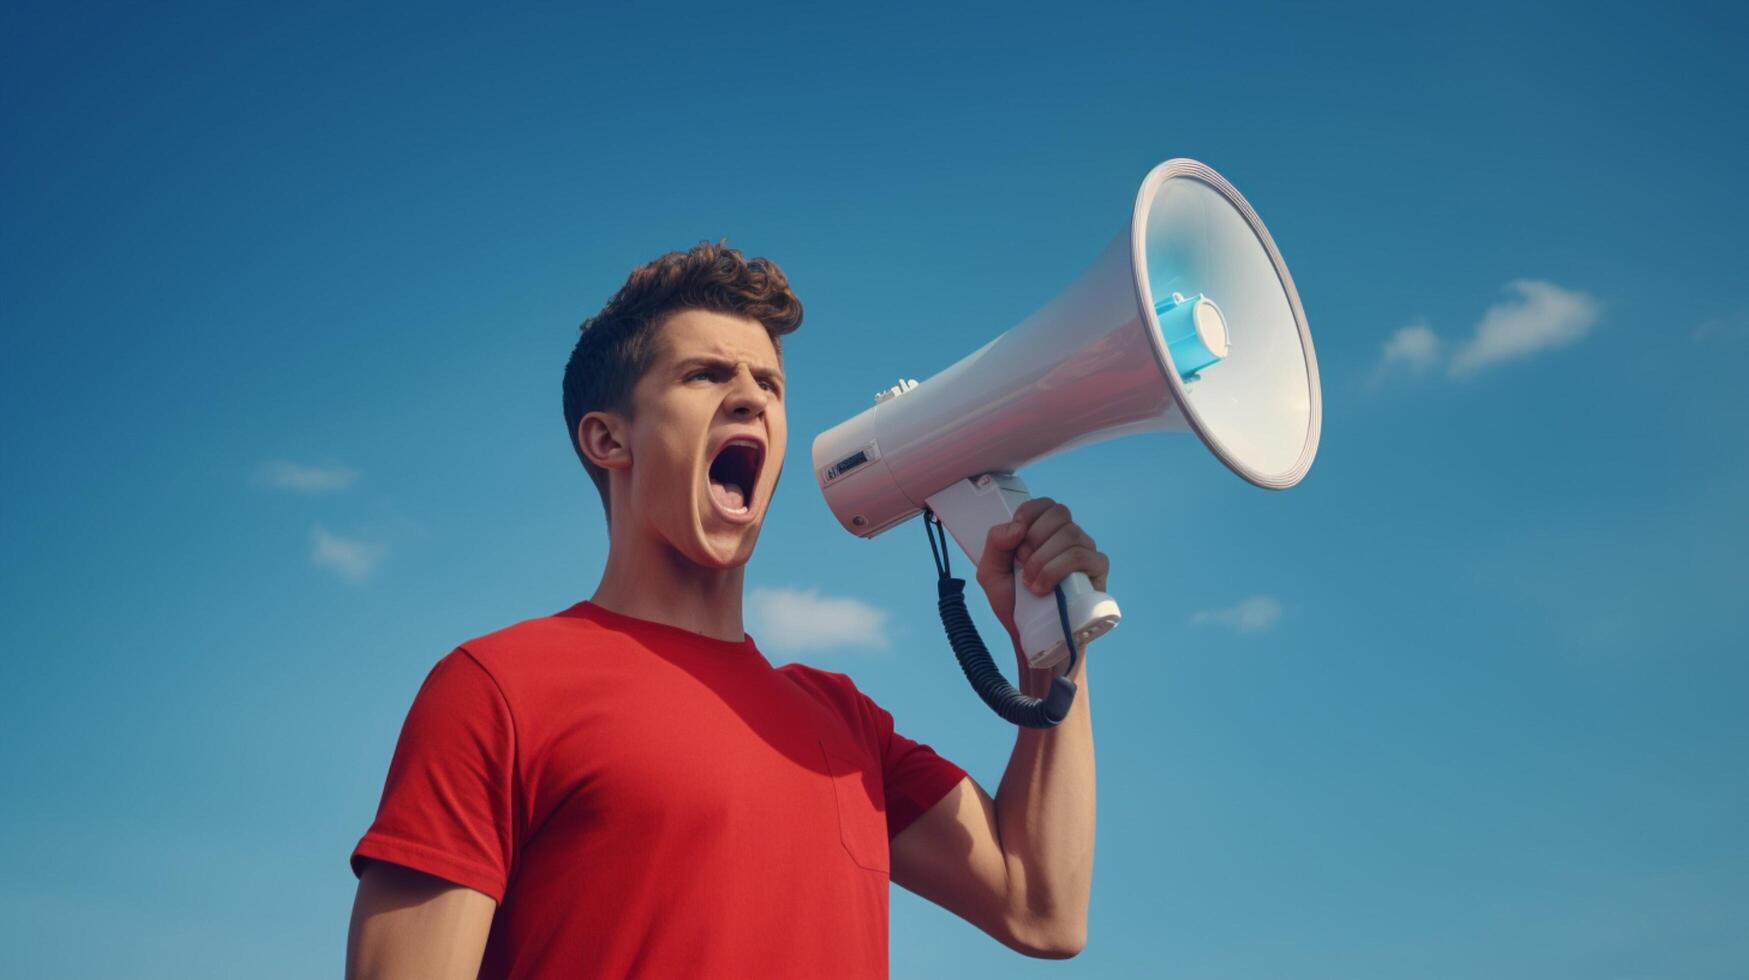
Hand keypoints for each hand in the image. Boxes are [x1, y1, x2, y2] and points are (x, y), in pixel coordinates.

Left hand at [975, 497, 1110, 643]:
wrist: (1030, 639)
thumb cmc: (1013, 603)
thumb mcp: (991, 573)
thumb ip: (995, 544)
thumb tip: (1016, 528)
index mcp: (1046, 532)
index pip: (1046, 504)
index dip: (1030, 513)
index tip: (1015, 537)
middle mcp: (1070, 538)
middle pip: (1060, 514)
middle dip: (1034, 537)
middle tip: (1021, 564)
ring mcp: (1087, 554)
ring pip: (1071, 536)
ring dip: (1043, 559)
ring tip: (1030, 584)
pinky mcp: (1098, 574)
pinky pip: (1084, 557)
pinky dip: (1058, 569)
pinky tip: (1044, 589)